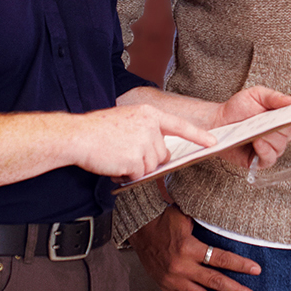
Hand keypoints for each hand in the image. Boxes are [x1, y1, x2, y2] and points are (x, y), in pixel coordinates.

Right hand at [70, 105, 215, 180]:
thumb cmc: (97, 130)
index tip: (213, 142)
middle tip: (125, 153)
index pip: (179, 126)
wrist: (77, 136)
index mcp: (149, 114)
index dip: (198, 135)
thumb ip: (147, 133)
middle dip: (147, 160)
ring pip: (151, 167)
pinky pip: (138, 175)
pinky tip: (114, 164)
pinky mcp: (136, 159)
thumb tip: (161, 153)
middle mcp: (150, 127)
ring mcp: (143, 143)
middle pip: (162, 154)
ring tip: (117, 156)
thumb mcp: (127, 121)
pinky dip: (127, 175)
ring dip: (135, 168)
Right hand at [131, 203, 260, 290]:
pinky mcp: (166, 287)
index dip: (240, 265)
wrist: (138, 229)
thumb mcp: (186, 215)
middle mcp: (181, 267)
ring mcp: (173, 280)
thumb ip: (206, 222)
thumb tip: (230, 221)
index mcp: (188, 247)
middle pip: (214, 282)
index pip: (220, 258)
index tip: (256, 270)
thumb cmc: (164, 219)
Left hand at [212, 84, 290, 169]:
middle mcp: (279, 133)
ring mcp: (271, 148)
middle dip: (277, 127)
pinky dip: (264, 150)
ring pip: (280, 146)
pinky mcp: (261, 160)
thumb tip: (290, 100)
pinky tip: (257, 142)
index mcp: (280, 117)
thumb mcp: (255, 95)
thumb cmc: (237, 108)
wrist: (218, 121)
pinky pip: (270, 158)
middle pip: (288, 133)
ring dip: (268, 138)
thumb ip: (273, 97)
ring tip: (256, 131)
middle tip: (265, 121)